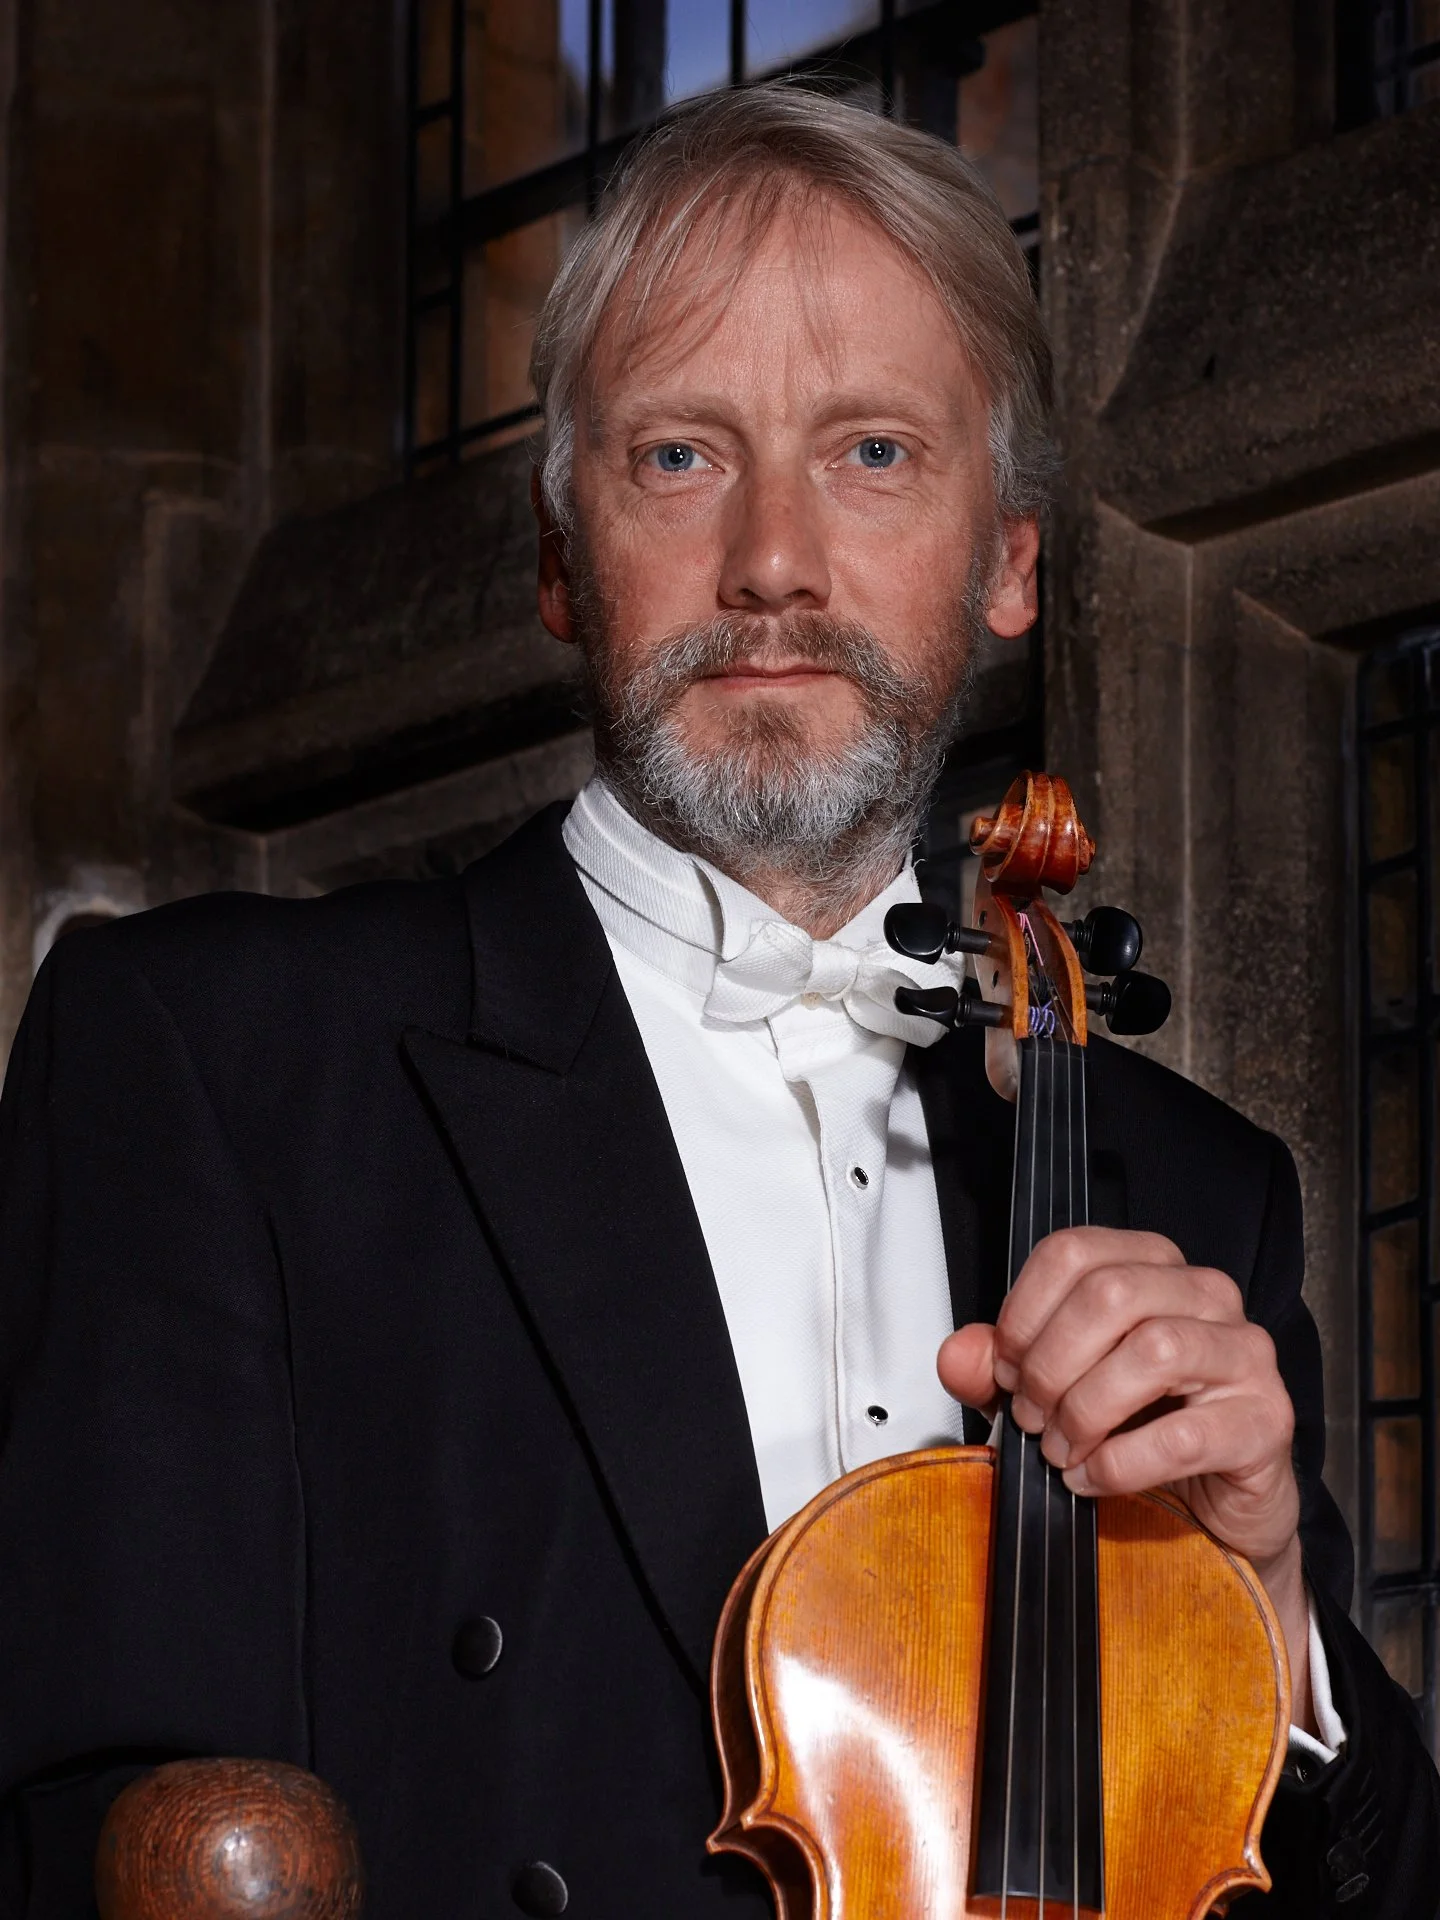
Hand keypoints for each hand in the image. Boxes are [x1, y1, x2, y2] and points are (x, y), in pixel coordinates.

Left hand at [937, 1225, 1313, 1727]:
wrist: (1212, 1505)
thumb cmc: (1138, 1430)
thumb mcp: (1052, 1390)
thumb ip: (998, 1368)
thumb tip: (959, 1356)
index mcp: (1152, 1267)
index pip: (1073, 1252)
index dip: (1023, 1312)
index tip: (1005, 1368)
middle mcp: (1205, 1295)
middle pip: (1110, 1295)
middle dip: (1051, 1364)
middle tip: (1031, 1417)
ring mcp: (1244, 1353)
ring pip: (1153, 1351)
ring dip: (1086, 1409)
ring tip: (1061, 1448)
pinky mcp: (1264, 1420)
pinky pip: (1183, 1434)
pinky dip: (1120, 1462)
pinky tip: (1092, 1477)